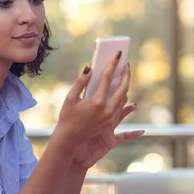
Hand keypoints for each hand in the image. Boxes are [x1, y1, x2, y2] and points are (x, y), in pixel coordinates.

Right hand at [53, 51, 144, 168]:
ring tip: (124, 75)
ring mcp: (111, 118)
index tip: (117, 54)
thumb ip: (81, 82)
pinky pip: (122, 108)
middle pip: (122, 87)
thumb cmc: (67, 117)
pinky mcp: (111, 123)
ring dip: (125, 86)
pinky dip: (124, 99)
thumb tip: (90, 68)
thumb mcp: (70, 98)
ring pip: (124, 98)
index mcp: (97, 102)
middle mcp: (107, 110)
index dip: (112, 64)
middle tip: (126, 64)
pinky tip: (124, 93)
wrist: (69, 139)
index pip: (107, 78)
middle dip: (126, 74)